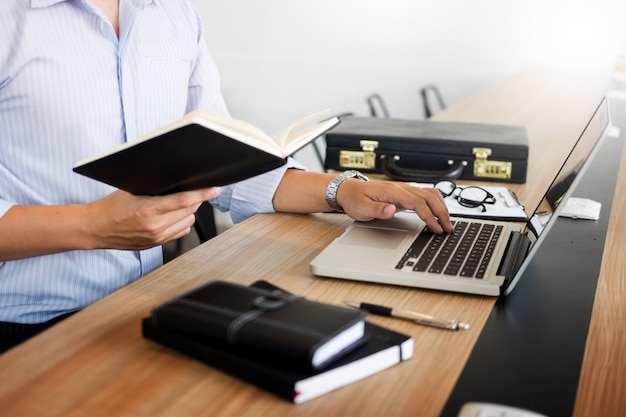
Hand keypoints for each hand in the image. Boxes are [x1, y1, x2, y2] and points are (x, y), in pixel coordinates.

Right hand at [85, 187, 220, 249]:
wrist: (96, 229)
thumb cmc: (111, 207)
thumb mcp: (132, 190)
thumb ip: (155, 187)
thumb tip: (177, 180)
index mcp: (149, 209)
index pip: (185, 200)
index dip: (203, 194)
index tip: (214, 189)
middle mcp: (155, 226)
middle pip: (190, 211)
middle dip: (195, 199)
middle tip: (191, 191)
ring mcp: (157, 237)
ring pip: (188, 222)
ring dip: (188, 212)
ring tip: (177, 205)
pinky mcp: (156, 245)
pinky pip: (180, 233)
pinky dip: (181, 223)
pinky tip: (171, 217)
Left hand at [336, 180, 453, 233]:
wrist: (348, 190)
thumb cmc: (355, 199)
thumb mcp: (362, 208)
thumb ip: (378, 209)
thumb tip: (392, 210)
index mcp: (393, 191)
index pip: (418, 203)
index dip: (429, 216)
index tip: (436, 228)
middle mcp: (401, 187)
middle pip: (429, 197)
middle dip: (441, 213)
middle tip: (448, 228)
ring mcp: (404, 189)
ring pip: (430, 194)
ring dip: (441, 207)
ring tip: (447, 222)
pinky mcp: (404, 193)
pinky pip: (425, 195)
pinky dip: (435, 203)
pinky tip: (438, 212)